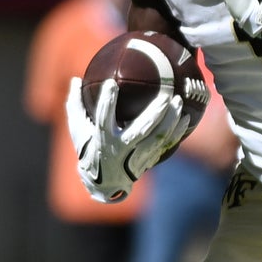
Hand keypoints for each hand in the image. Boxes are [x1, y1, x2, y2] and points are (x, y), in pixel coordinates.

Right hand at [66, 76, 187, 203]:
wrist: (103, 182)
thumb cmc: (89, 149)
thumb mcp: (77, 129)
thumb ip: (75, 105)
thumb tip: (74, 79)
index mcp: (102, 139)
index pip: (104, 118)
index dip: (107, 102)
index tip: (111, 84)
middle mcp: (121, 149)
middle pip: (141, 130)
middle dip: (155, 113)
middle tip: (166, 95)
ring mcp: (136, 156)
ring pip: (157, 138)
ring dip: (170, 120)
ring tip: (179, 102)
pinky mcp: (147, 160)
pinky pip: (165, 145)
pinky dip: (176, 133)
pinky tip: (187, 118)